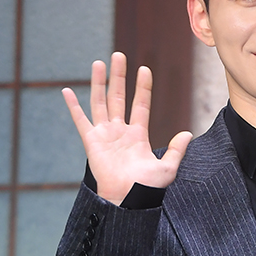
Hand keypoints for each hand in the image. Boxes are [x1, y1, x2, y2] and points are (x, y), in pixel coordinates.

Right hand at [62, 51, 191, 205]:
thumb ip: (176, 150)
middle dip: (119, 76)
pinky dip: (73, 106)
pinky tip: (67, 91)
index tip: (144, 69)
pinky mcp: (91, 142)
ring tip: (99, 63)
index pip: (141, 105)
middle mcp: (120, 131)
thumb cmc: (148, 188)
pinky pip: (80, 120)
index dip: (143, 87)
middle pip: (119, 97)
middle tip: (118, 55)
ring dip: (99, 83)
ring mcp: (105, 135)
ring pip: (100, 102)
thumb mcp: (168, 168)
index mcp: (138, 136)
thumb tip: (188, 133)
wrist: (128, 199)